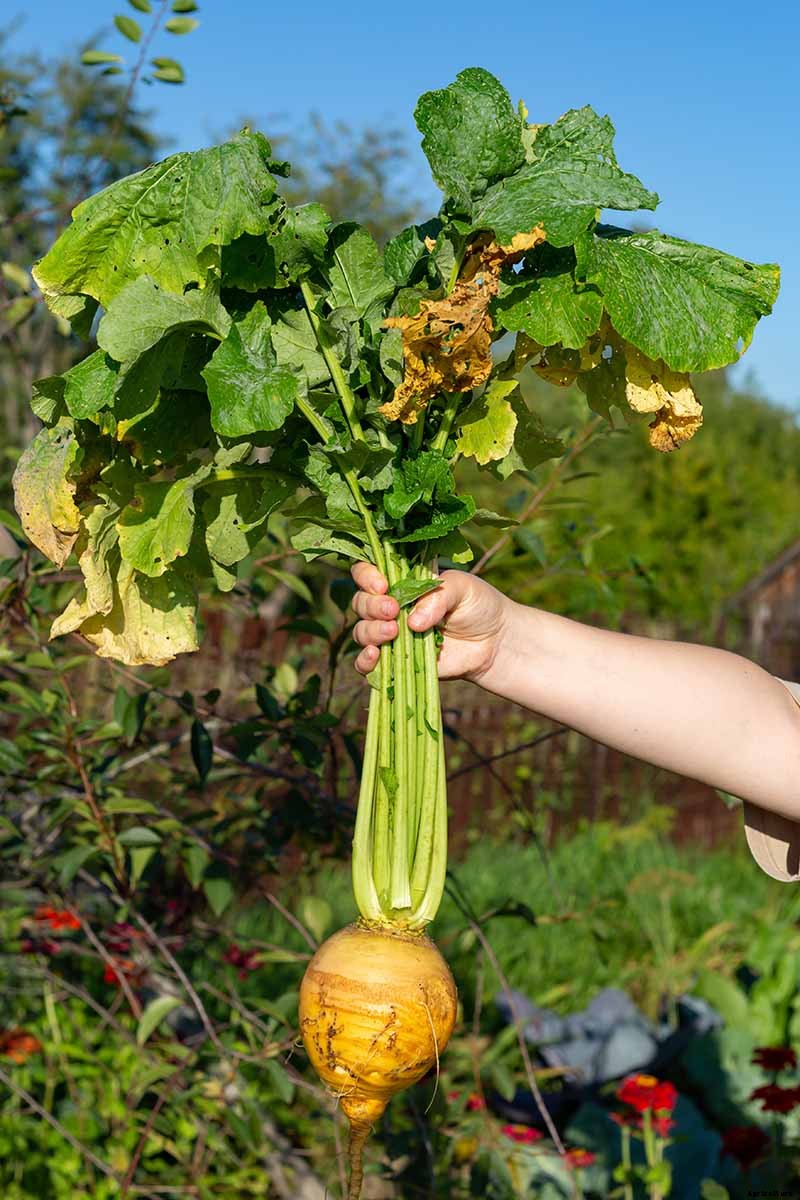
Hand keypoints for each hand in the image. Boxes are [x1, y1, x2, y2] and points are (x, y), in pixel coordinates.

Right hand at [350, 562, 510, 682]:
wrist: (495, 642)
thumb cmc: (478, 606)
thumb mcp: (462, 588)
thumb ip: (437, 597)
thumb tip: (412, 623)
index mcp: (401, 582)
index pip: (367, 573)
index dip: (367, 577)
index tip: (383, 585)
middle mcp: (390, 607)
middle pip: (361, 603)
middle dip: (372, 606)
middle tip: (393, 611)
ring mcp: (391, 636)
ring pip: (361, 632)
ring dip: (370, 632)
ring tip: (392, 632)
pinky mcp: (396, 662)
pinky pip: (367, 664)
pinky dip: (364, 661)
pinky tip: (374, 656)